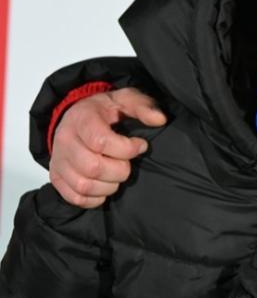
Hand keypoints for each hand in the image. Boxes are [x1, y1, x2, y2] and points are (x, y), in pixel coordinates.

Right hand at [49, 88, 166, 207]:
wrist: (77, 116)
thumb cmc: (105, 110)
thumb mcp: (126, 99)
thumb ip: (143, 106)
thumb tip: (159, 120)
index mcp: (82, 119)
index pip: (101, 141)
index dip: (127, 149)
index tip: (140, 146)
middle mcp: (65, 140)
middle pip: (93, 167)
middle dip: (120, 170)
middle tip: (128, 164)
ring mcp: (58, 161)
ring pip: (84, 185)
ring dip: (109, 186)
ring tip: (118, 175)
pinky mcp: (56, 176)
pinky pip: (75, 197)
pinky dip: (95, 198)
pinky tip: (105, 186)